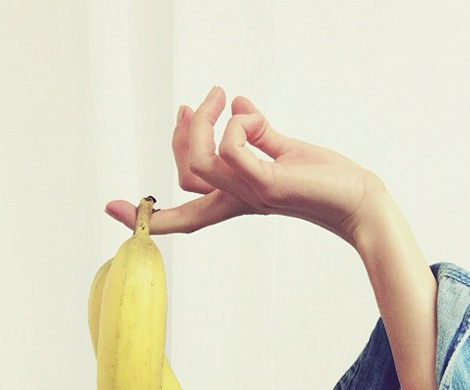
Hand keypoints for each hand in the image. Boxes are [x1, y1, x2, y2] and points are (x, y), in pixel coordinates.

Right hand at [105, 86, 388, 246]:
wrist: (356, 198)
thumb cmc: (322, 178)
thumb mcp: (279, 150)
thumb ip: (254, 132)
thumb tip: (236, 104)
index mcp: (234, 197)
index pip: (183, 210)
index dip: (147, 213)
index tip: (113, 209)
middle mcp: (235, 200)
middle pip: (184, 173)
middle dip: (183, 133)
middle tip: (204, 102)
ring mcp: (248, 195)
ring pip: (199, 159)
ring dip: (204, 119)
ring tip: (223, 97)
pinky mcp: (266, 185)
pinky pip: (230, 148)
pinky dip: (236, 124)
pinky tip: (254, 118)